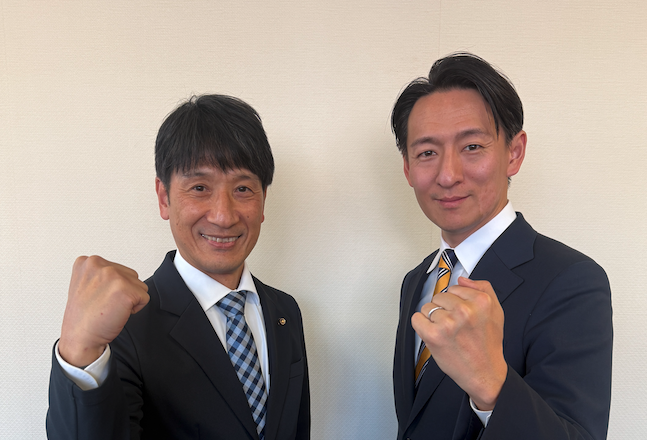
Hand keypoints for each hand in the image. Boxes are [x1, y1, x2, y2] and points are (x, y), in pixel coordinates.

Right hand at [58, 256, 148, 366]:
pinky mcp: (125, 289)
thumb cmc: (84, 317)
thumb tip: (120, 272)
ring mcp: (112, 275)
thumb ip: (100, 274)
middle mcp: (99, 264)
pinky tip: (117, 313)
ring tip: (110, 308)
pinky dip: (136, 308)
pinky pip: (144, 298)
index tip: (98, 297)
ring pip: (139, 286)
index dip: (113, 287)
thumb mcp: (84, 284)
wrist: (80, 338)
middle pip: (131, 276)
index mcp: (87, 262)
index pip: (118, 270)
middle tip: (105, 304)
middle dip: (124, 292)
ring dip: (130, 299)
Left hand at [412, 277, 506, 409]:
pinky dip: (421, 325)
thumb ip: (483, 289)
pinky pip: (416, 319)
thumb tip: (461, 279)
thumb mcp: (496, 312)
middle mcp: (464, 310)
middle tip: (455, 327)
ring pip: (427, 308)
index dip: (456, 302)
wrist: (485, 373)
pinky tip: (434, 334)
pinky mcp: (433, 335)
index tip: (462, 314)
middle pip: (439, 297)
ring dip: (433, 319)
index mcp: (481, 302)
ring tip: (447, 333)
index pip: (454, 288)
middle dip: (444, 310)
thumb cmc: (488, 345)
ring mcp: (448, 323)